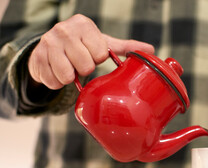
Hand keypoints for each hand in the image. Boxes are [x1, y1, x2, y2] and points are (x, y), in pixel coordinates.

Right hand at [28, 14, 153, 89]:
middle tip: (82, 63)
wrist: (50, 45)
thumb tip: (151, 51)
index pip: (100, 53)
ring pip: (67, 75)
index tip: (94, 54)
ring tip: (70, 68)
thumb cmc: (83, 44)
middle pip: (85, 66)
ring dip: (71, 77)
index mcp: (83, 25)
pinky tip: (57, 72)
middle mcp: (63, 30)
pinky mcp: (36, 59)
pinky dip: (57, 83)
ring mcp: (47, 44)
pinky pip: (52, 82)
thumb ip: (125, 46)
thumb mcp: (102, 42)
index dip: (98, 59)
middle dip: (86, 69)